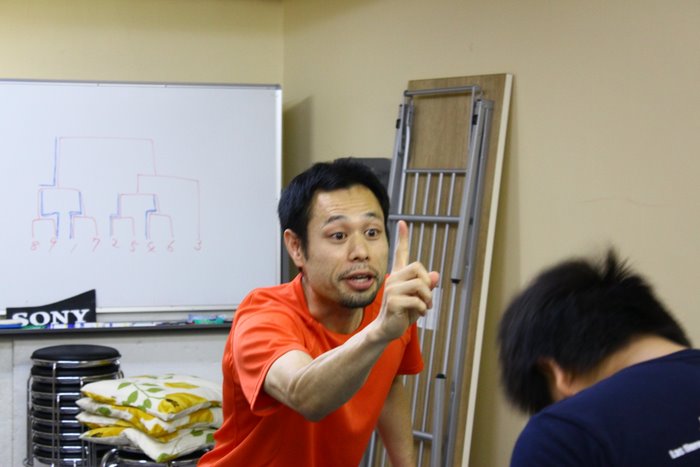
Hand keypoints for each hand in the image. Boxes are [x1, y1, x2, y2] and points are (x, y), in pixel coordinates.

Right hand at [377, 220, 439, 340]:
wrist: (387, 330)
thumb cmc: (402, 313)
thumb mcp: (419, 298)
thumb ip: (427, 286)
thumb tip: (435, 275)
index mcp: (398, 275)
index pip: (400, 253)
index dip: (402, 238)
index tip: (402, 223)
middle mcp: (393, 279)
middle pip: (418, 267)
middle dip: (427, 283)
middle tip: (427, 297)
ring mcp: (392, 289)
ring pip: (420, 284)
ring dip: (427, 298)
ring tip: (425, 306)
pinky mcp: (393, 301)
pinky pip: (417, 300)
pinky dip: (423, 308)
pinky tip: (419, 313)